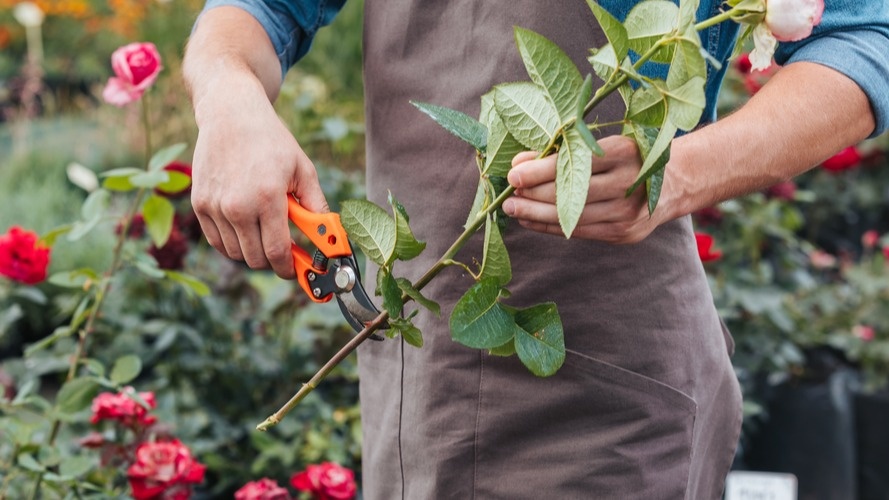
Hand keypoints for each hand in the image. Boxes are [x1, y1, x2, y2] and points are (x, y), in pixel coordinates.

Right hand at [190, 76, 327, 278]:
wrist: (230, 115)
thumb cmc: (271, 141)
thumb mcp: (302, 170)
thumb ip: (316, 206)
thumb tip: (330, 237)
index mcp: (267, 198)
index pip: (277, 253)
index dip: (289, 268)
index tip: (297, 270)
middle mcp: (237, 206)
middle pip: (255, 259)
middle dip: (273, 260)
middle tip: (284, 250)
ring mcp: (214, 207)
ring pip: (235, 253)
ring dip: (252, 250)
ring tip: (264, 229)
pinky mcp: (200, 204)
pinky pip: (217, 241)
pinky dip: (232, 242)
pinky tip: (245, 227)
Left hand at [502, 135, 667, 243]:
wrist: (675, 182)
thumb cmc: (629, 156)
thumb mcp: (602, 145)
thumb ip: (562, 151)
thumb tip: (519, 163)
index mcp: (625, 153)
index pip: (575, 163)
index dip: (540, 170)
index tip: (513, 174)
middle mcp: (629, 183)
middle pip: (572, 193)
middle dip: (534, 196)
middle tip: (507, 196)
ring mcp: (628, 212)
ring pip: (572, 217)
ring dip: (536, 215)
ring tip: (513, 210)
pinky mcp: (624, 233)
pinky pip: (579, 231)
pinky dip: (551, 227)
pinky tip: (530, 222)